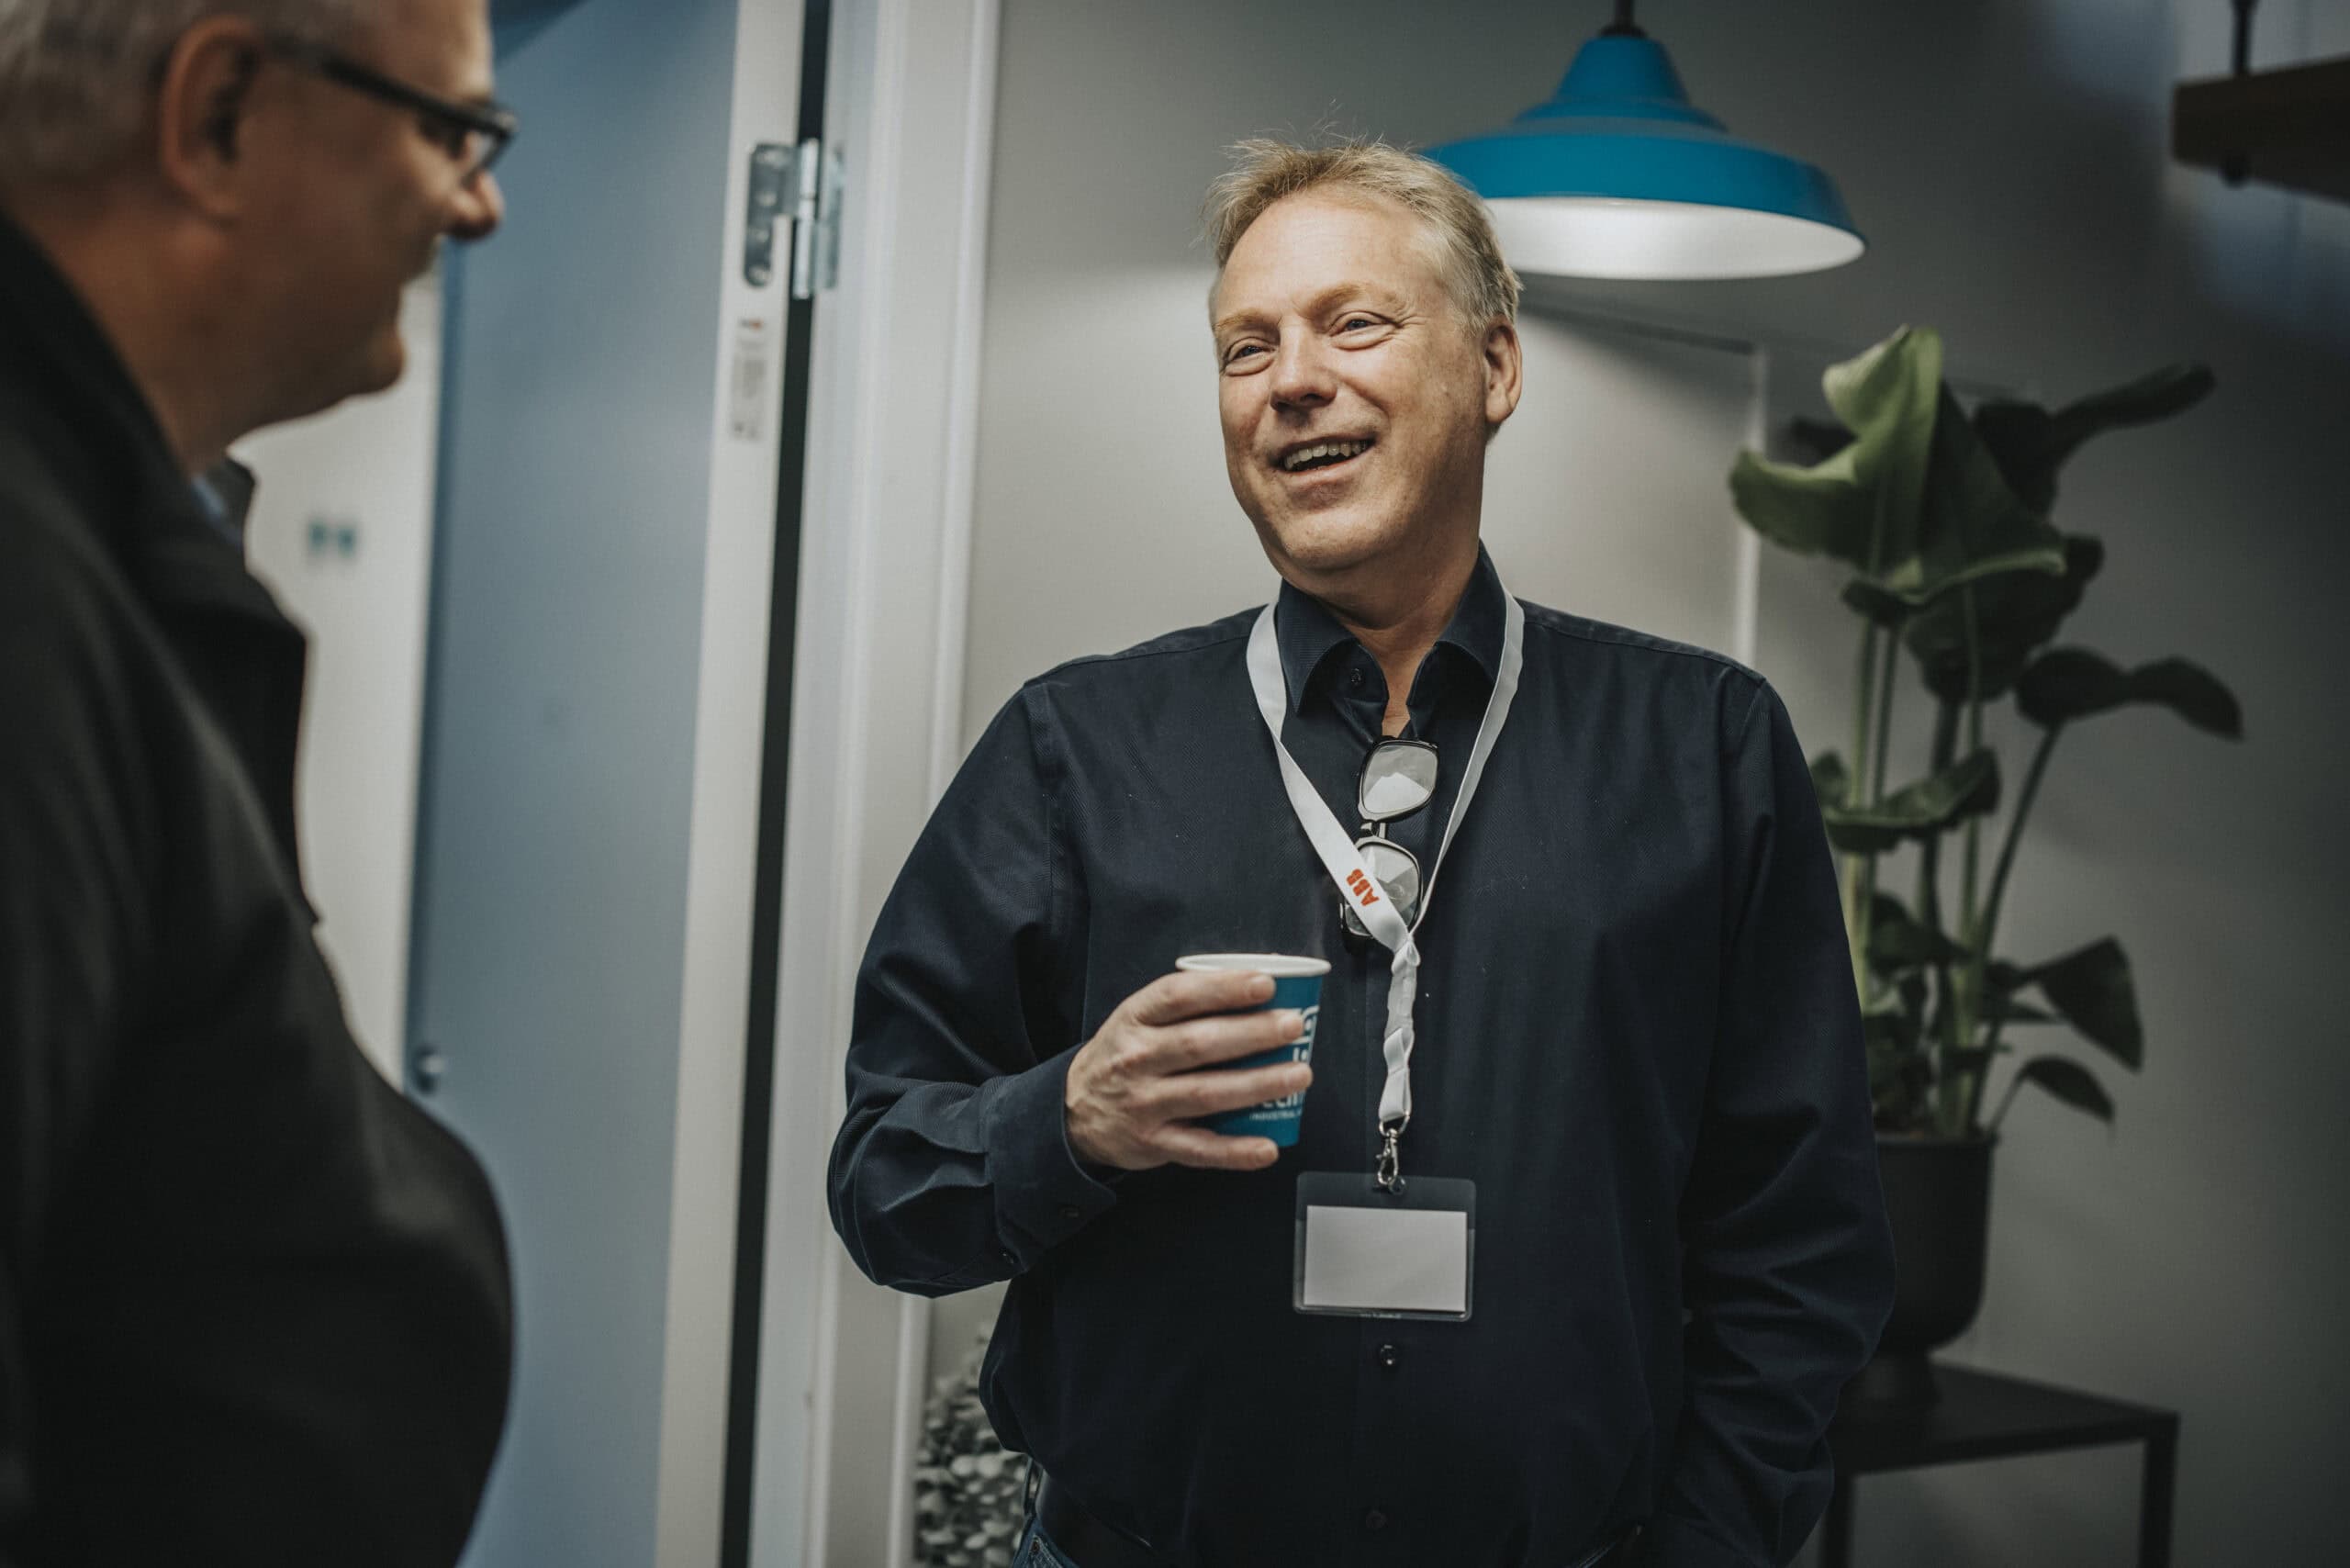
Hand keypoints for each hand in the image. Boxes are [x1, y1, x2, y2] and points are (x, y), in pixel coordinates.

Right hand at [1064, 969, 1310, 1171]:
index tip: (1265, 984)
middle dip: (1252, 1034)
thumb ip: (1185, 1005)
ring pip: (1207, 1094)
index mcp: (1135, 1019)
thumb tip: (1259, 988)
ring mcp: (1145, 1104)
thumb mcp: (1137, 1019)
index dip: (1223, 989)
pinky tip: (1268, 1146)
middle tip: (1292, 1026)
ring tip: (1298, 1075)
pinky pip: (1200, 1149)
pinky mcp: (1153, 1143)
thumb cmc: (1122, 1056)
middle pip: (1199, 1044)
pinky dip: (1236, 1151)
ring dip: (1257, 1085)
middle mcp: (1137, 1059)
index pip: (1178, 996)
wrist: (1073, 1111)